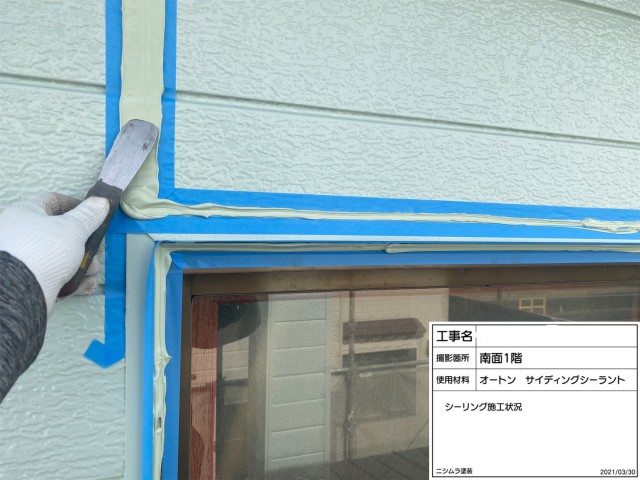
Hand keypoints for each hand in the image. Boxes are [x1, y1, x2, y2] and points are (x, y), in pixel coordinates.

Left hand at [0, 193, 109, 315]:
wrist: (20, 292)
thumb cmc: (43, 250)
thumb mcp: (73, 228)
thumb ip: (89, 215)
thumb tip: (101, 201)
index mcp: (26, 213)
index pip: (53, 201)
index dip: (76, 205)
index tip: (95, 214)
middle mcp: (23, 235)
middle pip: (63, 233)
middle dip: (86, 243)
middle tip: (98, 249)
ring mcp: (27, 260)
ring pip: (63, 257)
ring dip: (84, 263)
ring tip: (92, 270)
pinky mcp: (32, 281)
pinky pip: (58, 277)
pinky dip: (74, 280)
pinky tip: (85, 284)